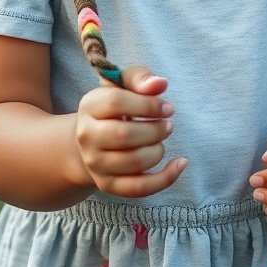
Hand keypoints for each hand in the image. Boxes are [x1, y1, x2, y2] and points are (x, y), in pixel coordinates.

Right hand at [74, 66, 186, 198]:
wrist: (91, 141)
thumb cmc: (114, 108)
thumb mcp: (122, 84)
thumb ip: (140, 78)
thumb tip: (160, 84)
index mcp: (89, 105)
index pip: (116, 102)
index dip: (148, 105)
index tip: (167, 107)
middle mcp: (86, 136)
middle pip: (125, 135)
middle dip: (155, 130)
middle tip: (167, 125)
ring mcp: (95, 163)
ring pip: (134, 162)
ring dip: (159, 149)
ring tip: (162, 140)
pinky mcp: (107, 185)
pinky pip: (140, 188)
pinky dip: (166, 178)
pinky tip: (180, 163)